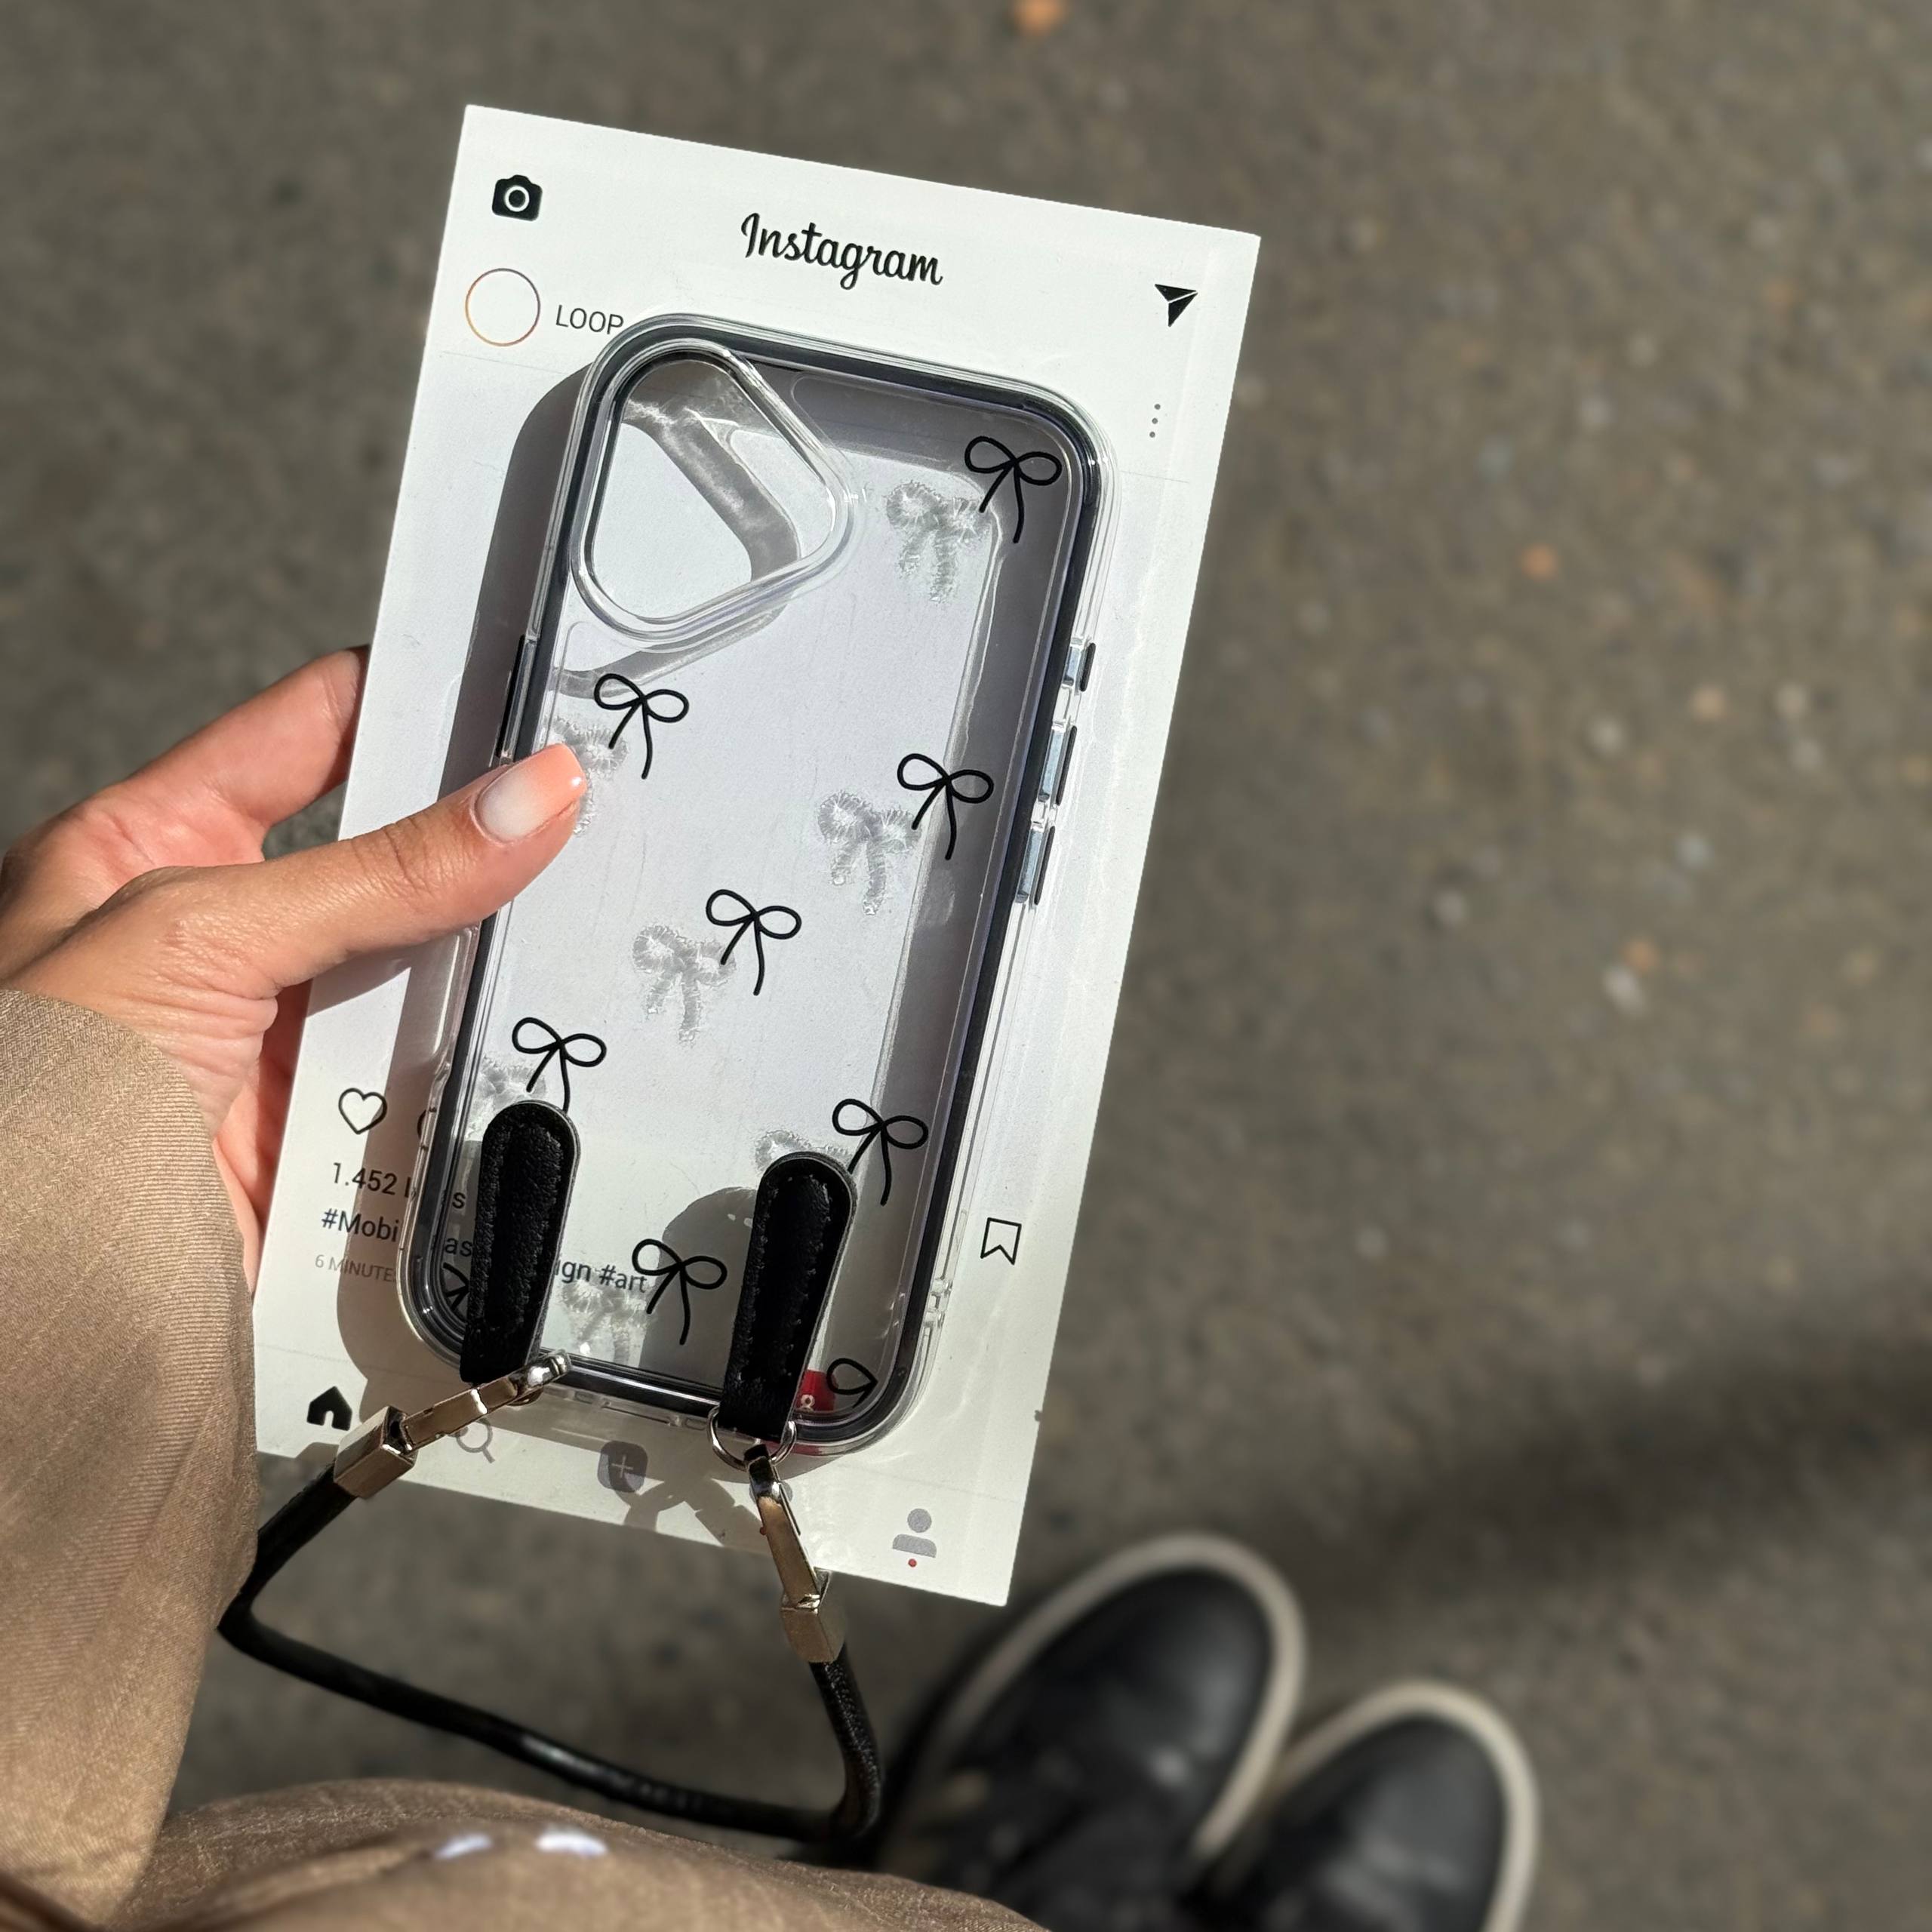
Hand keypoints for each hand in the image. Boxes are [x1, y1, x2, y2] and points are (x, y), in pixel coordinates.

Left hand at [0, 650, 583, 1277]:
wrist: (41, 1299)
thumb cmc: (39, 1094)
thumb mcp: (200, 934)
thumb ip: (380, 871)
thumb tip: (530, 794)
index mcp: (147, 849)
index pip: (309, 735)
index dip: (413, 699)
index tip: (521, 683)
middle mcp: (219, 937)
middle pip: (385, 855)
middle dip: (481, 835)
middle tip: (590, 799)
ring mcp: (279, 1036)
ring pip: (423, 967)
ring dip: (493, 953)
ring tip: (594, 904)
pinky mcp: (328, 1130)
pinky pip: (434, 1073)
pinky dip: (487, 1058)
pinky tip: (551, 1023)